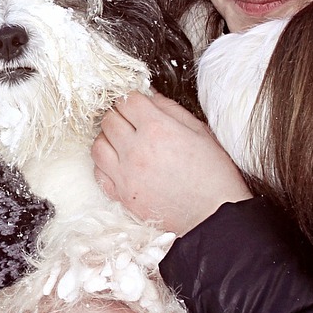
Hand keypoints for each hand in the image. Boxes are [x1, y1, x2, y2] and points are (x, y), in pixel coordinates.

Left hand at [93, 92, 250, 235]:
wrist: (214, 215)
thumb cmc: (213, 175)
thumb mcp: (200, 132)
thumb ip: (170, 110)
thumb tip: (150, 97)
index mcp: (157, 129)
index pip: (127, 101)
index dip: (132, 99)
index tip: (137, 104)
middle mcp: (136, 150)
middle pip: (109, 120)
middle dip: (119, 115)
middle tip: (131, 121)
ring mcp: (125, 174)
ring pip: (98, 145)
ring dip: (108, 138)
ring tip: (122, 141)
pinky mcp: (122, 195)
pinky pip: (99, 172)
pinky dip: (104, 164)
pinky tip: (119, 163)